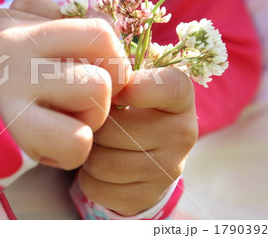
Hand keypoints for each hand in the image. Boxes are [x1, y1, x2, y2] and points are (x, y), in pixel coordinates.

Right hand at [0, 0, 130, 170]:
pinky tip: (44, 146)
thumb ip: (58, 29)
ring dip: (89, 116)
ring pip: (97, 88)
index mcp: (12, 20)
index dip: (109, 53)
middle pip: (104, 40)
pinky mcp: (13, 128)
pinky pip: (77, 140)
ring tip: (59, 123)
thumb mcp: (16, 47)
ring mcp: (10, 83)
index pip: (95, 20)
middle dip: (110, 78)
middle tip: (85, 100)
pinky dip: (70, 150)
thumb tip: (111, 36)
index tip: (92, 73)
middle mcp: (10, 42)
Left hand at [78, 67, 197, 215]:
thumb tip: (85, 74)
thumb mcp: (128, 82)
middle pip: (113, 130)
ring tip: (96, 142)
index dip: (136, 88)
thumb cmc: (129, 106)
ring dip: (87, 153)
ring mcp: (168, 169)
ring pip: (101, 162)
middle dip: (93, 126)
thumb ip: (112, 72)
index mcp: (180, 97)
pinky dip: (87, 178)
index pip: (168, 87)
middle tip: (93, 121)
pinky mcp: (148, 196)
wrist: (148, 153)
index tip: (115, 91)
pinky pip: (97, 187)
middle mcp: (182, 134)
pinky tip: (99, 166)